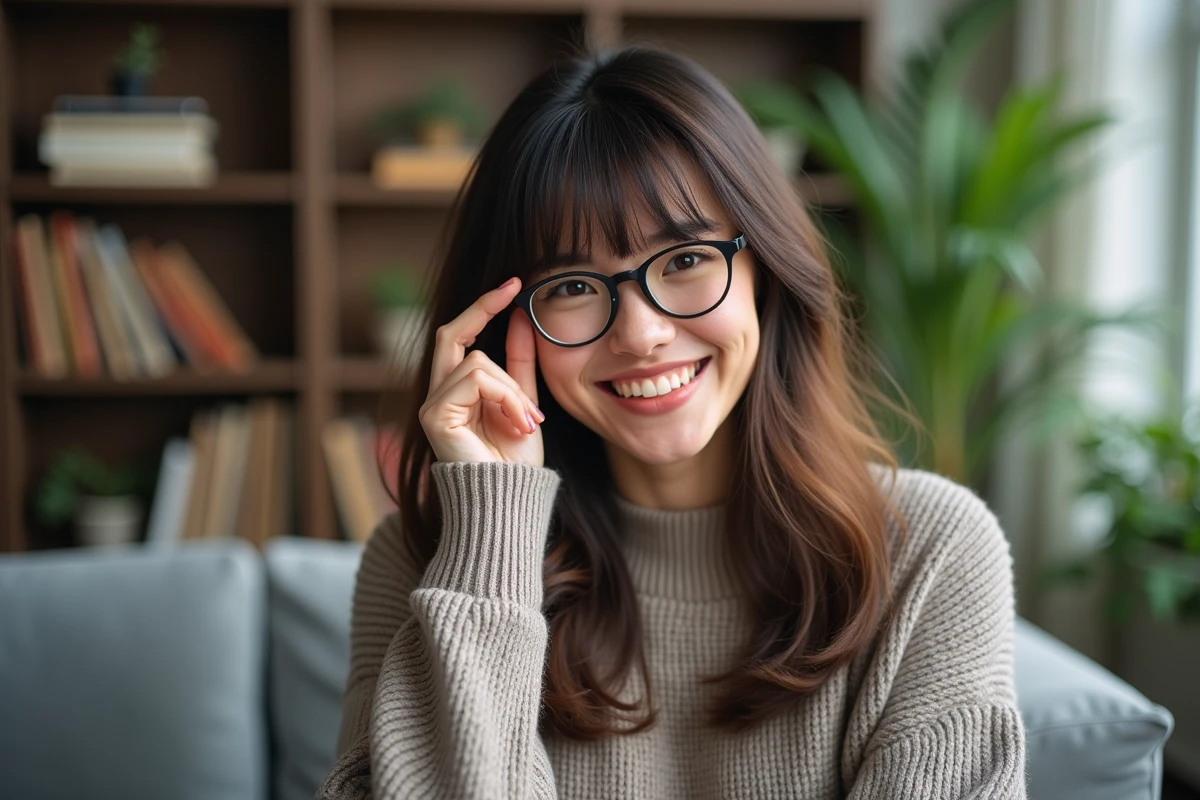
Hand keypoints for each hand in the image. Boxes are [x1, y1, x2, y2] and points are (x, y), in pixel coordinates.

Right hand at [419, 277, 544, 464]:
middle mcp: (438, 394)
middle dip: (482, 308)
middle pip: (451, 334)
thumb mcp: (524, 402)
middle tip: (514, 288)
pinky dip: (505, 396)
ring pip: (477, 362)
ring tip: (528, 419)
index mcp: (457, 391)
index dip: (481, 308)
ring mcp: (432, 405)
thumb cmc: (515, 462)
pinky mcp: (434, 416)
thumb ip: (519, 363)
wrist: (510, 500)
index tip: (512, 284)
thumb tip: (519, 316)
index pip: (460, 338)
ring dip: (513, 388)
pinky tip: (518, 423)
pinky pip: (475, 380)